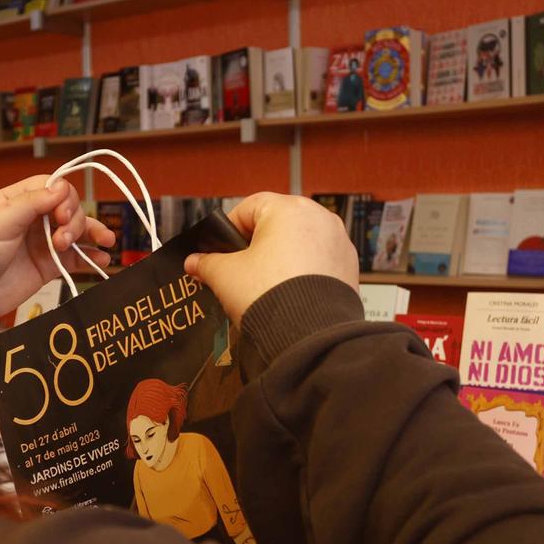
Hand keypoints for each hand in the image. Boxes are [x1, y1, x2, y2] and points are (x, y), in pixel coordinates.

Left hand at [0, 176, 115, 332]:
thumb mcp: (0, 221)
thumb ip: (31, 203)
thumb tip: (61, 185)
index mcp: (17, 200)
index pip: (53, 187)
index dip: (65, 197)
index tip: (62, 214)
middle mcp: (33, 219)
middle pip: (69, 208)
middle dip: (75, 220)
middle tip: (62, 239)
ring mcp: (42, 243)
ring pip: (77, 232)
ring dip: (91, 234)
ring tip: (103, 242)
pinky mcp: (48, 267)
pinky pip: (76, 259)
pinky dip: (92, 257)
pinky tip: (103, 259)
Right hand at [184, 192, 357, 323]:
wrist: (310, 336)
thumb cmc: (267, 294)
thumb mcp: (226, 276)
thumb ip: (207, 263)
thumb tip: (193, 262)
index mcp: (287, 208)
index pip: (248, 208)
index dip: (228, 230)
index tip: (219, 252)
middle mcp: (318, 217)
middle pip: (276, 224)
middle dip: (256, 246)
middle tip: (239, 271)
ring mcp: (338, 241)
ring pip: (299, 242)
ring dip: (280, 258)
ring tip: (264, 286)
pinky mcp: (349, 266)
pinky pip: (318, 261)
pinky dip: (303, 271)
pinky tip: (289, 293)